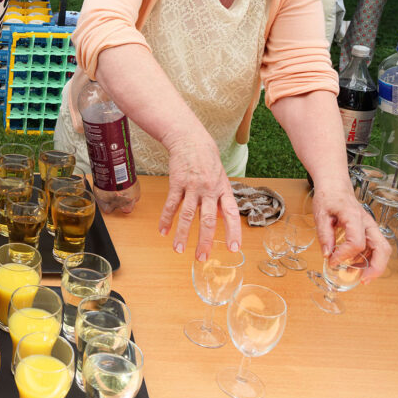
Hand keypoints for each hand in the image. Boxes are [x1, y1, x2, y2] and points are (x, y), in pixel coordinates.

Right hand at [158, 134, 241, 260]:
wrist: (190, 139)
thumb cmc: (207, 159)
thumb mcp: (221, 178)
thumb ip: (221, 199)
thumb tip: (223, 219)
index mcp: (223, 189)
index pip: (231, 214)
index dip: (233, 232)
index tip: (233, 248)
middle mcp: (209, 190)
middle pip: (208, 219)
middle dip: (204, 240)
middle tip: (201, 257)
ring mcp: (192, 186)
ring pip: (188, 215)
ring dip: (182, 234)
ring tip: (179, 250)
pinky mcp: (177, 183)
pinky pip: (171, 205)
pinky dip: (166, 219)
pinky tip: (163, 231)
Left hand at [312, 183, 390, 283]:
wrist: (335, 186)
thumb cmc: (328, 198)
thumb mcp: (320, 214)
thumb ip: (324, 234)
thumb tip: (327, 254)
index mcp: (353, 217)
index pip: (356, 242)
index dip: (345, 255)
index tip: (332, 261)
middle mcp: (367, 222)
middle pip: (382, 248)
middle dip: (376, 267)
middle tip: (363, 280)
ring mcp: (370, 226)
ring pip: (383, 249)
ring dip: (375, 265)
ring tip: (360, 276)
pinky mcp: (369, 230)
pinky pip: (375, 247)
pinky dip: (370, 259)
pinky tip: (358, 265)